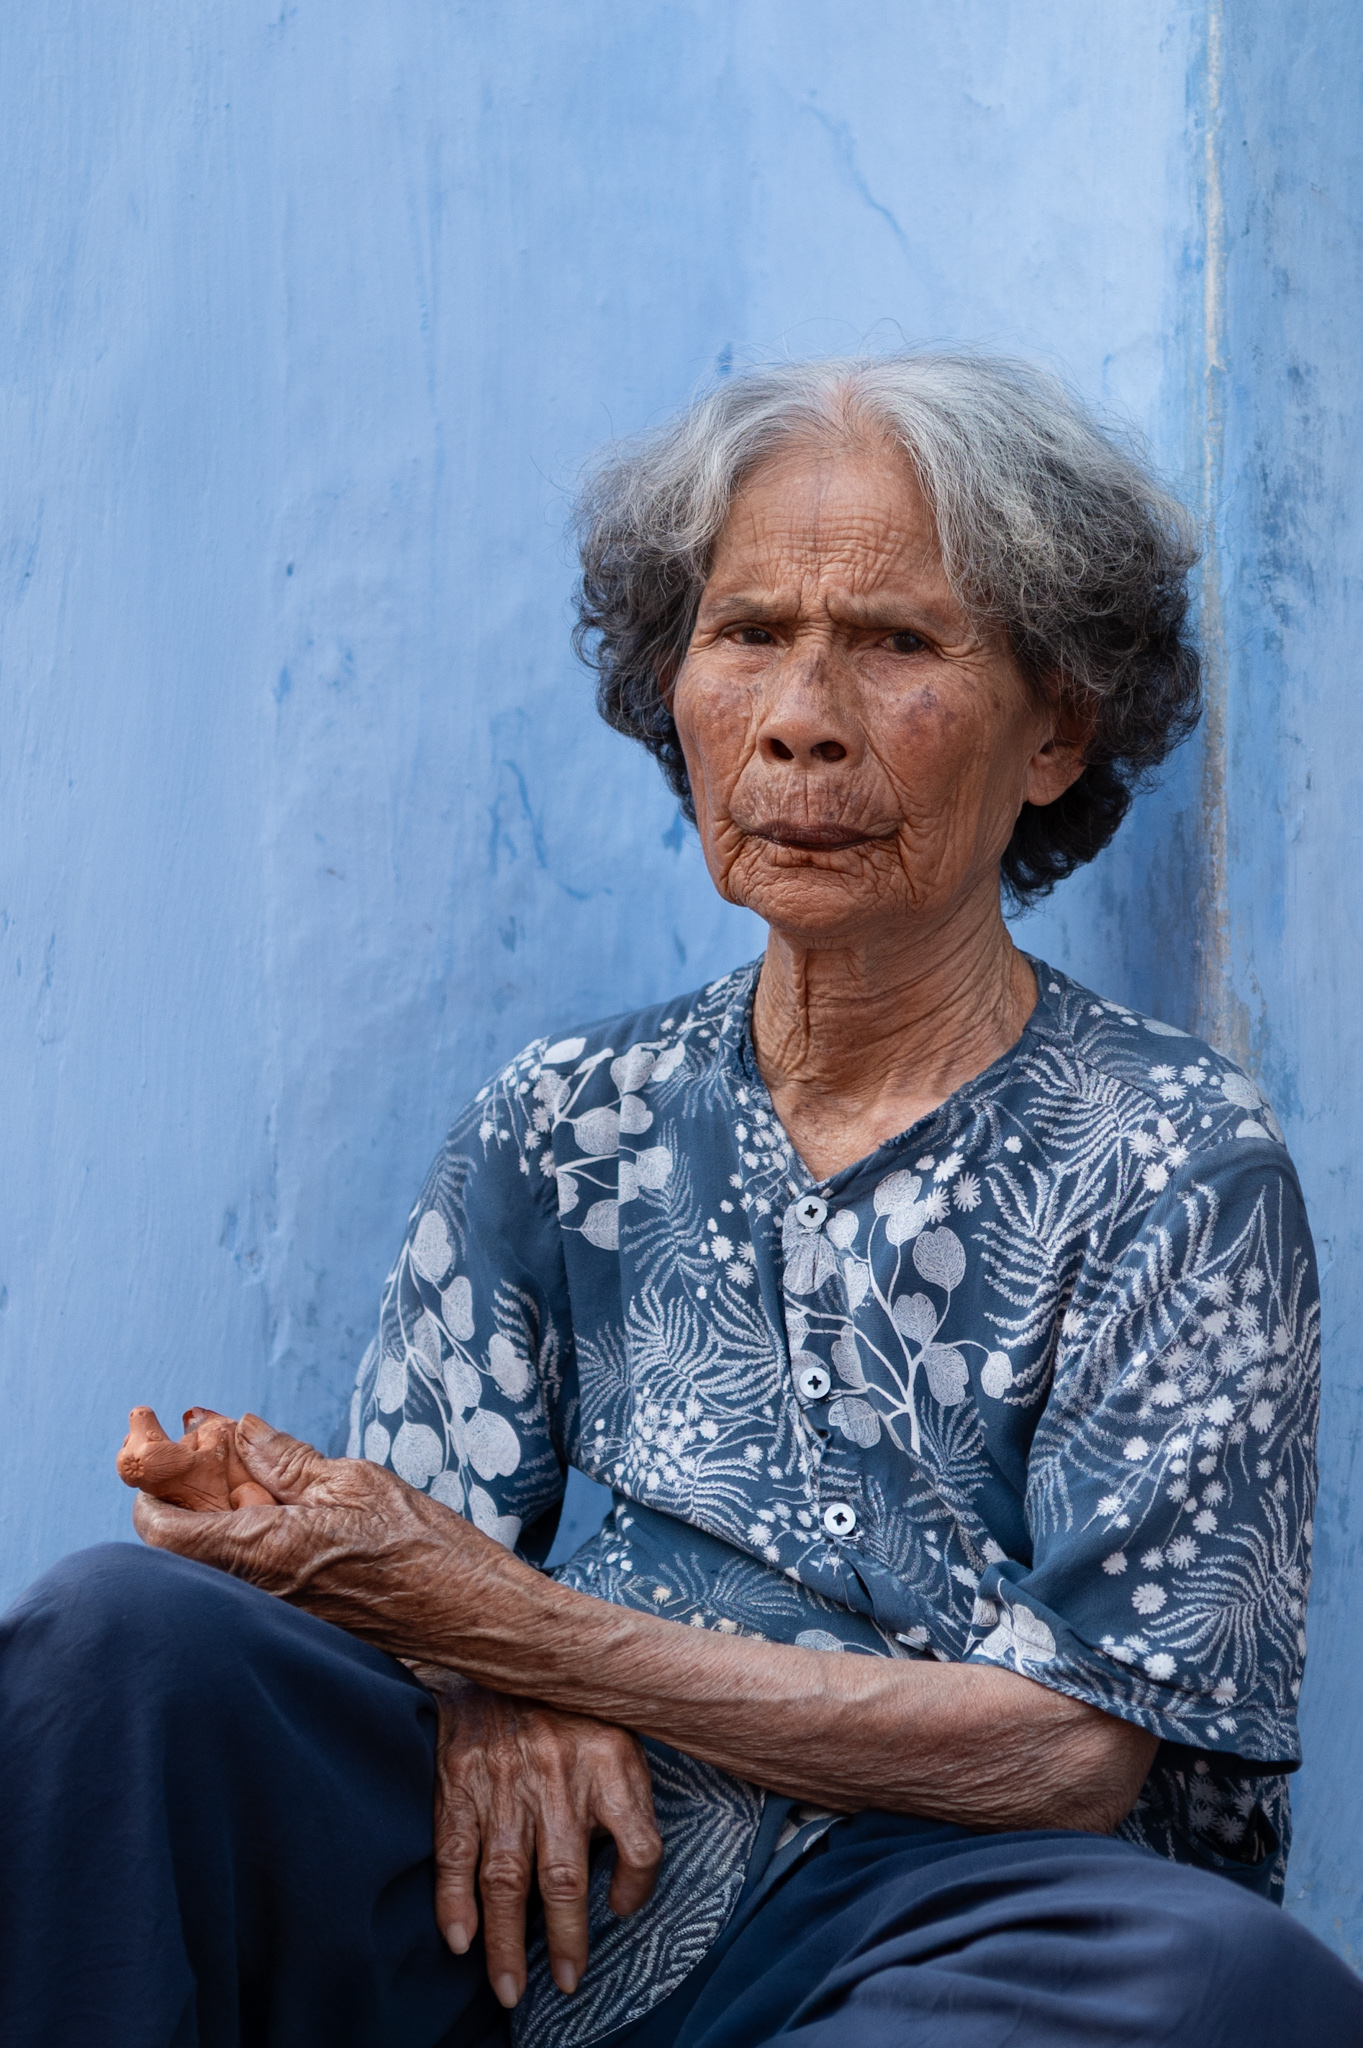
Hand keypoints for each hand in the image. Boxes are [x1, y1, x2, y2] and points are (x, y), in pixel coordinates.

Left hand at [131, 1413, 518, 1655]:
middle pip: (181, 1546)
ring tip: (249, 1468)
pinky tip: (279, 1503)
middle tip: (208, 1450)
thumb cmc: (424, 1546)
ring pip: (214, 1558)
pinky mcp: (297, 1619)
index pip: (163, 1531)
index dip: (150, 1491)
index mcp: (264, 1551)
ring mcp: (275, 1612)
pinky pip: (247, 1574)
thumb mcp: (355, 1480)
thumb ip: (286, 1458)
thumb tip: (240, 1430)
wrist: (470, 1614)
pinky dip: (246, 1534)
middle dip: (184, 1493)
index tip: (162, 1456)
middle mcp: (257, 1592)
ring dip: (216, 1511)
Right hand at [415, 1669, 661, 2009]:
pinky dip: (454, 1900)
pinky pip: (455, 1850)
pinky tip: (460, 1940)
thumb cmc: (567, 1707)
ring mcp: (505, 1781)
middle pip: (566, 1877)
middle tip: (564, 1983)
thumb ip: (628, 1797)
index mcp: (610, 1759)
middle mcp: (558, 1776)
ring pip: (507, 1878)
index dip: (638, 1888)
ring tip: (508, 1987)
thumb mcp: (616, 1733)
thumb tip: (627, 1879)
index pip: (642, 1842)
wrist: (498, 1652)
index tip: (621, 1912)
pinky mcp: (459, 1781)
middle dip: (565, 1940)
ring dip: (505, 1941)